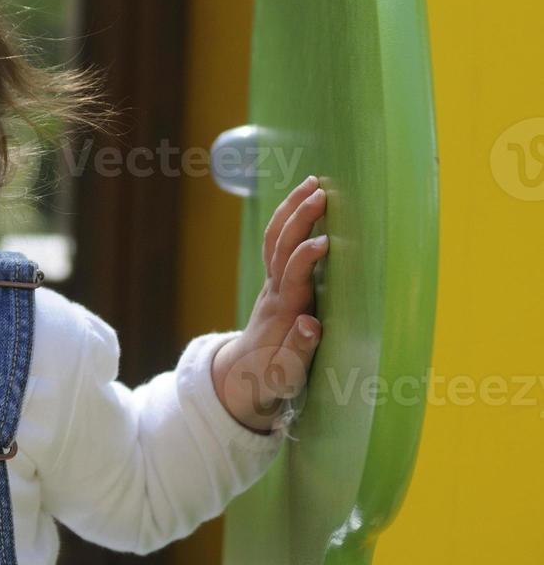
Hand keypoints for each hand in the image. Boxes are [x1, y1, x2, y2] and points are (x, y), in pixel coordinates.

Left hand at [211, 175, 329, 432]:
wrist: (240, 379)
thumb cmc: (269, 380)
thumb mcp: (284, 377)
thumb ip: (298, 352)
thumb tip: (312, 324)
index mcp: (282, 314)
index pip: (292, 277)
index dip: (304, 258)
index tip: (325, 242)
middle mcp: (275, 293)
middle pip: (280, 247)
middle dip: (298, 219)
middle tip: (321, 193)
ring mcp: (272, 285)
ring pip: (276, 240)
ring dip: (291, 210)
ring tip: (313, 183)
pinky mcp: (276, 284)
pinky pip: (279, 244)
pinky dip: (290, 220)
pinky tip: (305, 201)